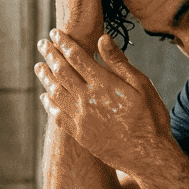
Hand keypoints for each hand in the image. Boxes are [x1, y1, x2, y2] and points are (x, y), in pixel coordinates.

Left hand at [36, 28, 173, 176]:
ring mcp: (80, 118)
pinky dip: (48, 104)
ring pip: (55, 92)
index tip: (55, 33)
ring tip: (38, 66)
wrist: (148, 156)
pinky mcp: (79, 134)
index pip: (76, 57)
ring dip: (45, 77)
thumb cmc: (150, 118)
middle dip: (50, 55)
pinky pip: (57, 115)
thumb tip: (101, 38)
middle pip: (61, 71)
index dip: (64, 43)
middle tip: (42, 44)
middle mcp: (87, 99)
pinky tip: (46, 96)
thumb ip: (119, 62)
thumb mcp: (142, 85)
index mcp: (104, 84)